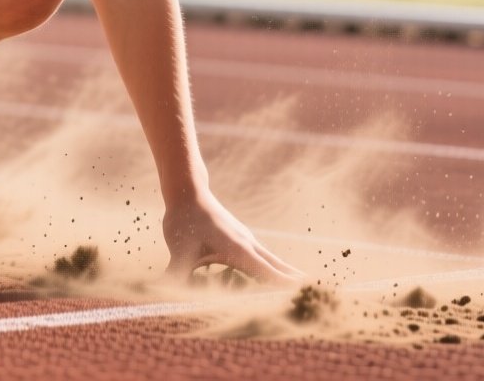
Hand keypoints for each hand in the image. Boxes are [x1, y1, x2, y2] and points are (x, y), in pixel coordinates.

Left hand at [162, 195, 304, 284]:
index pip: (266, 271)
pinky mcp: (239, 238)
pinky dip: (274, 266)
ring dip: (286, 273)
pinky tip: (275, 272)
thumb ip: (177, 273)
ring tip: (304, 285)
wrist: (187, 191)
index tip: (304, 293)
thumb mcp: (179, 250)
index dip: (283, 284)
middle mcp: (247, 244)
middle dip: (293, 281)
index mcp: (237, 249)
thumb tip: (167, 293)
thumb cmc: (184, 219)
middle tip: (316, 293)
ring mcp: (245, 240)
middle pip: (276, 266)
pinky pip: (263, 256)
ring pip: (271, 259)